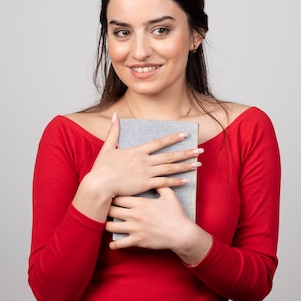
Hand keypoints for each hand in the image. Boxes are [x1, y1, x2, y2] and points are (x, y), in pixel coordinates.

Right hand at [81, 113, 202, 198]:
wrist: (99, 185)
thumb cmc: (101, 169)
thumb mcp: (107, 148)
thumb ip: (114, 132)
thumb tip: (115, 115)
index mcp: (137, 151)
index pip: (159, 142)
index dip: (173, 138)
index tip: (185, 135)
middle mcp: (145, 161)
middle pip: (170, 155)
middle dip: (187, 152)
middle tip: (200, 150)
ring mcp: (146, 173)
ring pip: (170, 168)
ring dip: (186, 166)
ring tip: (199, 164)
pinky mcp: (146, 185)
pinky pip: (165, 183)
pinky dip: (176, 182)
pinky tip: (187, 180)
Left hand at [106, 187, 194, 250]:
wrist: (182, 234)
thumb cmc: (176, 214)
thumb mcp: (169, 196)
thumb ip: (160, 185)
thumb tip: (155, 177)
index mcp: (141, 202)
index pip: (118, 197)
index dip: (112, 196)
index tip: (110, 197)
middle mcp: (135, 215)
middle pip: (110, 210)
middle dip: (106, 209)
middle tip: (104, 209)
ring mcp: (135, 228)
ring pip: (110, 226)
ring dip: (107, 225)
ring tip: (106, 224)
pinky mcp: (137, 241)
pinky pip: (119, 244)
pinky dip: (114, 244)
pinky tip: (112, 243)